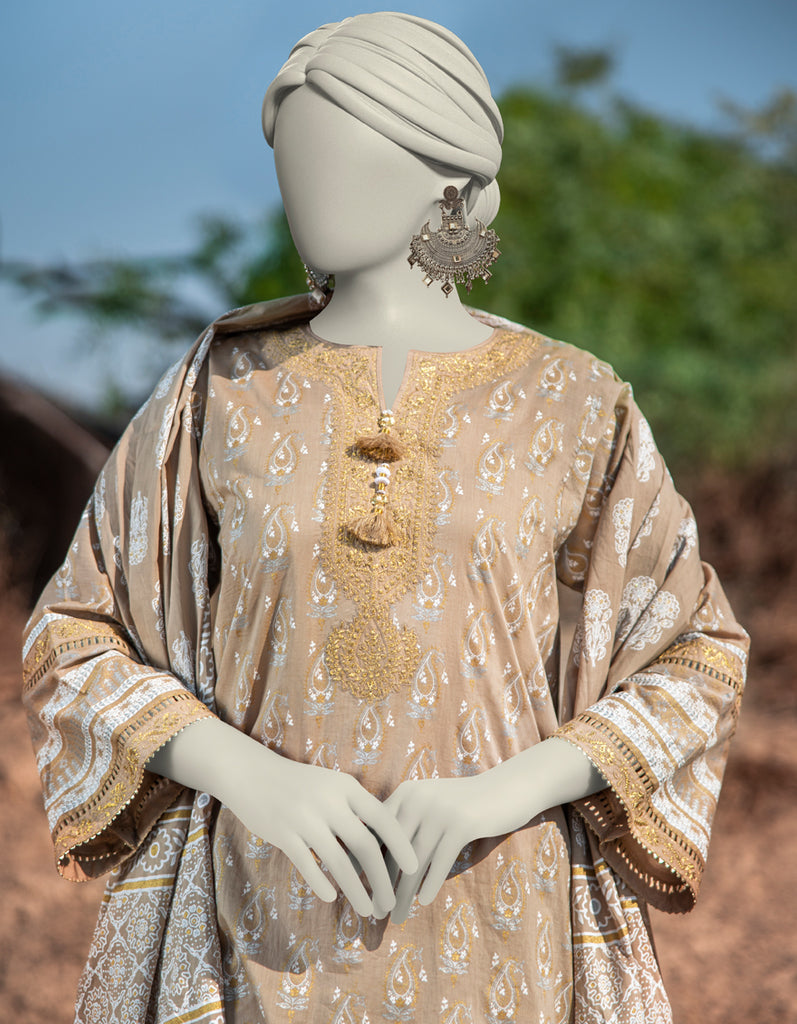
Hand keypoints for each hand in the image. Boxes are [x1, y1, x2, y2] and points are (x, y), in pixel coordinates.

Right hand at [226, 750, 418, 918]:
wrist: (254, 774)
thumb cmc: (301, 785)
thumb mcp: (332, 785)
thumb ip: (355, 808)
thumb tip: (386, 841)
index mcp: (346, 787)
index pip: (382, 817)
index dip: (400, 844)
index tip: (414, 867)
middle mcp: (329, 801)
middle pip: (365, 845)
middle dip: (382, 879)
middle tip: (390, 903)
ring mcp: (305, 817)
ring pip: (338, 862)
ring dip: (356, 891)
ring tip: (367, 910)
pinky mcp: (283, 833)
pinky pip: (308, 865)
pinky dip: (322, 884)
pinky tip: (331, 898)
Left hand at [379, 770, 535, 923]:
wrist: (506, 788)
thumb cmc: (464, 803)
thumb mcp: (431, 804)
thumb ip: (407, 821)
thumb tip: (377, 860)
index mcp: (406, 793)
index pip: (377, 832)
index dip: (364, 861)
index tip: (355, 888)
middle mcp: (418, 798)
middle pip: (394, 850)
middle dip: (383, 884)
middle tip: (376, 912)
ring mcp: (440, 810)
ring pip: (416, 860)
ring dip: (405, 892)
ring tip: (397, 917)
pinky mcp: (463, 823)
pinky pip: (441, 860)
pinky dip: (431, 883)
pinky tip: (424, 902)